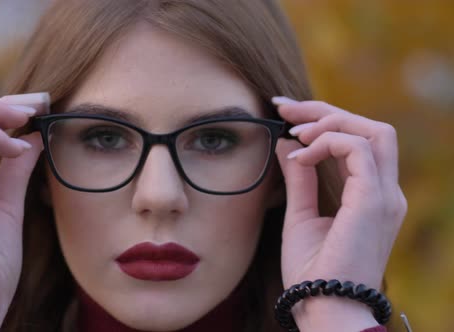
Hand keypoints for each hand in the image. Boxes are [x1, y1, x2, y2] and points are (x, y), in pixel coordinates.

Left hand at [273, 96, 406, 330]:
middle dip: (326, 110)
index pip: (359, 141)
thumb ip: (299, 179)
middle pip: (371, 128)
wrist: (322, 307)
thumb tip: (287, 144)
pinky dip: (326, 143)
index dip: (324, 119)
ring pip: (372, 131)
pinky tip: (299, 157)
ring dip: (329, 122)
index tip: (285, 113)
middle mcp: (386, 192)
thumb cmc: (311, 270)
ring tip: (294, 132)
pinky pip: (357, 149)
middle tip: (284, 108)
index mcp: (372, 197)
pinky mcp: (374, 201)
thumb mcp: (300, 215)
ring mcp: (385, 196)